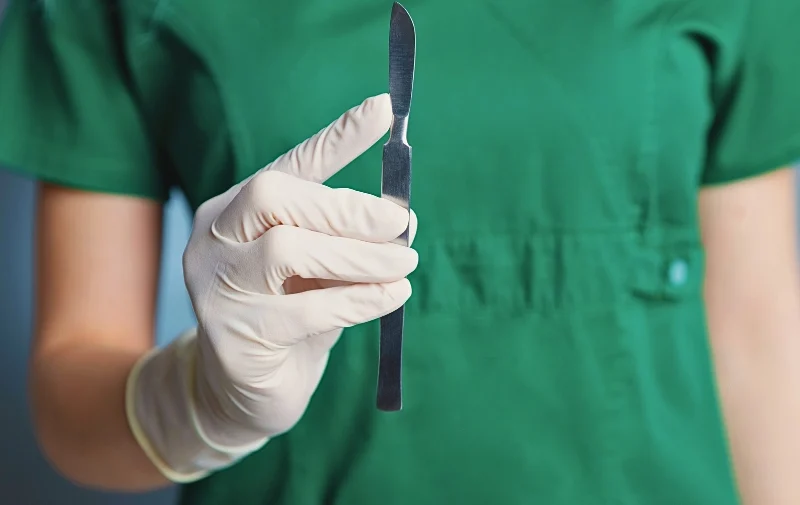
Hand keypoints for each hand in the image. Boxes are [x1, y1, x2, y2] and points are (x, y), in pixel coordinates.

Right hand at [128, 94, 417, 479]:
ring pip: (287, 249)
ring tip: (406, 263)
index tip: (385, 108)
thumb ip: (347, 242)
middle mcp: (213, 238)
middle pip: (274, 196)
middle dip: (346, 207)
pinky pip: (305, 309)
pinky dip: (359, 299)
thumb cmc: (289, 321)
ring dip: (359, 255)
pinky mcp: (230, 334)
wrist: (244, 394)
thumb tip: (402, 217)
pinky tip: (392, 296)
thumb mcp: (320, 272)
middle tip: (400, 225)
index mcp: (235, 211)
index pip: (287, 165)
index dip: (337, 137)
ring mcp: (214, 285)